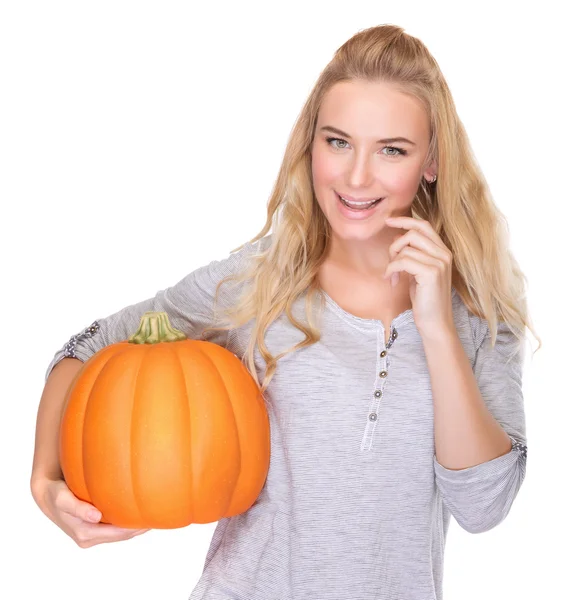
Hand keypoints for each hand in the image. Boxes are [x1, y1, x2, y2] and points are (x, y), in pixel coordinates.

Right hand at [31, 477, 150, 548]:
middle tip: (157, 516)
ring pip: (119, 532)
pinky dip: (126, 521)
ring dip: (134, 526)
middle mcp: (89, 537)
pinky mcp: (94, 526)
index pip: (116, 534)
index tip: (149, 520)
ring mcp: (92, 533)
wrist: (48, 494)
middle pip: (121, 535)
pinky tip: (137, 511)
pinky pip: (114, 526)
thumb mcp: (63, 499)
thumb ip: (77, 508)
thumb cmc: (56, 494)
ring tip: (152, 514)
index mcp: (84, 534)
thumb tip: (95, 516)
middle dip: (138, 528)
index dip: (134, 528)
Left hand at [383, 216, 454, 337]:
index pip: (424, 225)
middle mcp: (444, 254)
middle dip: (395, 245)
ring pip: (406, 247)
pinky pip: (402, 261)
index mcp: (443, 252)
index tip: (388, 221)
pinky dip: (391, 269)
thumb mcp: (417, 272)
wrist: (435, 323)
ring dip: (392, 261)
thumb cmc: (425, 299)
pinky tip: (391, 281)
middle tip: (390, 262)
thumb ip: (412, 254)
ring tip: (391, 276)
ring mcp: (439, 263)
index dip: (405, 220)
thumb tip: (397, 238)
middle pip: (413, 233)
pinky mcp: (431, 273)